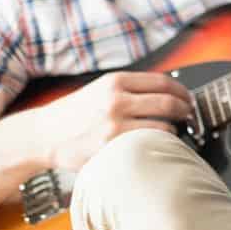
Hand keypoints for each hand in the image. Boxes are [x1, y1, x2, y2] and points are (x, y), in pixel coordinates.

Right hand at [38, 71, 192, 171]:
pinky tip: (157, 147)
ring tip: (172, 134)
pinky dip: (158, 147)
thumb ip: (132, 89)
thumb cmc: (75, 114)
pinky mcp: (110, 147)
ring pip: (163, 127)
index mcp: (115, 82)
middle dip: (185, 111)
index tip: (188, 99)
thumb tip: (170, 93)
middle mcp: (116, 100)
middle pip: (169, 103)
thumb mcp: (101, 89)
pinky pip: (147, 146)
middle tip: (188, 117)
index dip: (183, 92)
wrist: (42, 135)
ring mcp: (113, 125)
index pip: (164, 82)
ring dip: (174, 132)